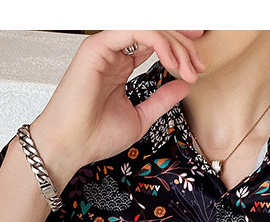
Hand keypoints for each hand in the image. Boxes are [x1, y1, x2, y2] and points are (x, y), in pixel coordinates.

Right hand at [32, 30, 206, 174]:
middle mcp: (113, 53)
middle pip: (155, 33)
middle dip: (183, 46)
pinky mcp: (97, 47)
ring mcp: (105, 47)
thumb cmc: (95, 136)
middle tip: (198, 66)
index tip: (198, 65)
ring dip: (174, 45)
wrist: (71, 146)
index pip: (154, 44)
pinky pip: (135, 31)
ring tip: (187, 68)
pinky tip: (171, 62)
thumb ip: (161, 99)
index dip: (180, 48)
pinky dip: (159, 43)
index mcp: (120, 66)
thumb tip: (184, 85)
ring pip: (148, 28)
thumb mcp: (140, 118)